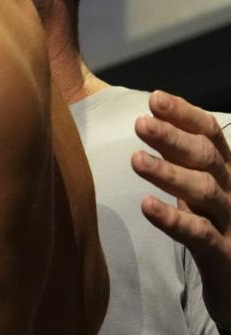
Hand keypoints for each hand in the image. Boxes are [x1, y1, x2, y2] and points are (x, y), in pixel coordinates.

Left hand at [131, 90, 230, 326]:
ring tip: (135, 160)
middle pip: (207, 159)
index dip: (185, 116)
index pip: (211, 136)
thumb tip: (149, 120)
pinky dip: (173, 220)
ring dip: (170, 173)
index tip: (155, 99)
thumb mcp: (196, 190)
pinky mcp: (225, 257)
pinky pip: (200, 235)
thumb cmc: (213, 229)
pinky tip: (147, 206)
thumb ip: (178, 159)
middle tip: (141, 123)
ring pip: (205, 193)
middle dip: (174, 138)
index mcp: (227, 174)